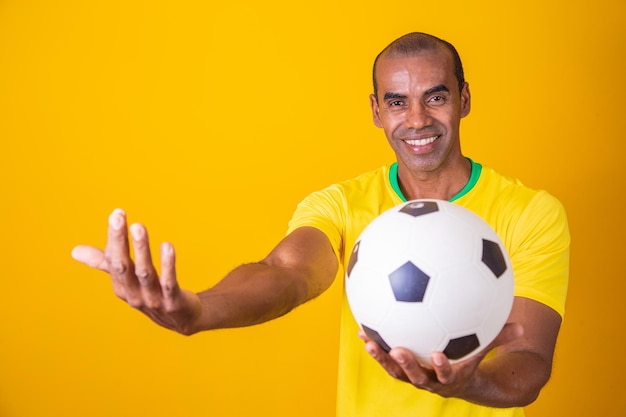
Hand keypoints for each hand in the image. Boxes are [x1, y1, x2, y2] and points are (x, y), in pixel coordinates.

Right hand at [72, 209, 201, 334]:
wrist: (181, 319)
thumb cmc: (150, 293)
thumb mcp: (127, 279)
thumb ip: (106, 262)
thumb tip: (74, 251)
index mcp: (121, 286)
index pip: (113, 260)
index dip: (114, 237)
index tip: (117, 213)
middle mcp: (133, 293)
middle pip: (123, 266)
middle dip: (119, 242)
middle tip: (118, 218)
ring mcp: (153, 299)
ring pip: (144, 273)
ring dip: (141, 249)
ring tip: (138, 227)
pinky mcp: (173, 302)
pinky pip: (169, 282)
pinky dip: (167, 265)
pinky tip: (167, 246)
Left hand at [359, 322, 522, 397]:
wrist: (456, 380)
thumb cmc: (470, 357)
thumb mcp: (484, 348)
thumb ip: (499, 337)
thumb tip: (522, 327)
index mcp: (450, 375)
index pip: (447, 374)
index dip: (443, 368)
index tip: (440, 355)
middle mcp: (429, 379)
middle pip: (416, 376)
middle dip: (407, 365)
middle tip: (400, 350)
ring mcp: (413, 376)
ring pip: (395, 371)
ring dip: (383, 358)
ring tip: (371, 342)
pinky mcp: (401, 369)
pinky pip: (386, 358)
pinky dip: (375, 346)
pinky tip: (363, 330)